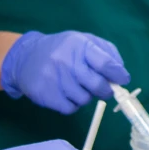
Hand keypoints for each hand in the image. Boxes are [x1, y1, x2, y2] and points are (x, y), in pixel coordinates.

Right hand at [1, 30, 129, 113]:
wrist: (25, 57)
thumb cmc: (62, 49)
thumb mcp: (83, 41)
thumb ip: (106, 52)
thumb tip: (121, 72)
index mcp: (79, 44)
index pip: (105, 62)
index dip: (118, 74)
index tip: (123, 79)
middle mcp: (66, 61)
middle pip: (97, 85)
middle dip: (106, 90)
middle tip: (105, 89)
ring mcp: (55, 79)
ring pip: (85, 99)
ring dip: (87, 96)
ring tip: (79, 87)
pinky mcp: (46, 95)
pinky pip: (70, 108)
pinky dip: (73, 104)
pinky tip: (67, 94)